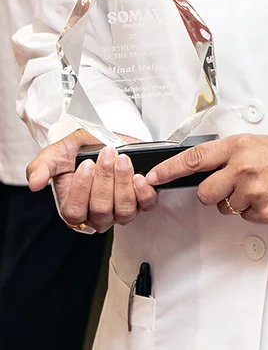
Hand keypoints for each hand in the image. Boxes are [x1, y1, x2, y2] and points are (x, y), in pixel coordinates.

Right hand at [26, 130, 157, 232]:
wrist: (104, 140)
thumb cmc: (80, 151)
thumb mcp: (56, 153)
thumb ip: (42, 167)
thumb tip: (34, 184)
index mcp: (73, 208)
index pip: (75, 212)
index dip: (81, 190)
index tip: (86, 164)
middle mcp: (97, 215)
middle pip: (101, 211)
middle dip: (105, 180)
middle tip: (107, 154)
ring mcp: (119, 210)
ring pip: (123, 211)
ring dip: (124, 183)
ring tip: (123, 160)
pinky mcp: (140, 201)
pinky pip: (146, 206)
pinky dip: (144, 193)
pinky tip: (140, 177)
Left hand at [145, 134, 267, 226]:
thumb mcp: (258, 145)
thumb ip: (230, 155)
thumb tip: (203, 168)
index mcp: (239, 146)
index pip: (195, 158)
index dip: (170, 170)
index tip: (152, 177)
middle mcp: (243, 166)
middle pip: (204, 192)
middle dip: (214, 195)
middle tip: (236, 186)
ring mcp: (253, 191)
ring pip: (225, 208)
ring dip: (238, 204)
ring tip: (262, 190)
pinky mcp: (264, 212)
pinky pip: (246, 219)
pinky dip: (256, 213)